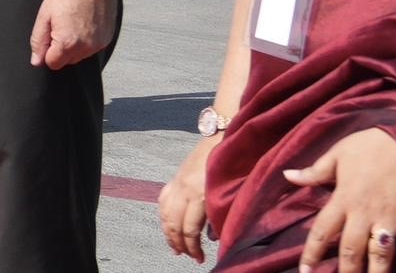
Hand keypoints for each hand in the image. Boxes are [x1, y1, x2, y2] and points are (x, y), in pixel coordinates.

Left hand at [29, 0, 119, 68]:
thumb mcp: (45, 14)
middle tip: (60, 25)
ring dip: (74, 45)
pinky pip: (92, 48)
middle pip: (67, 61)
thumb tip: (37, 61)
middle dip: (61, 48)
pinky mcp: (107, 39)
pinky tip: (84, 23)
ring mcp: (98, 44)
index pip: (53, 63)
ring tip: (72, 22)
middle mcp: (86, 48)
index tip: (49, 34)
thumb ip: (38, 40)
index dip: (47, 51)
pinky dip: (86, 40)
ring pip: (80, 55)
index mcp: (67, 43)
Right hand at [161, 136, 217, 260]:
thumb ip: (220, 215)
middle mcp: (183, 189)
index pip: (190, 229)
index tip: (200, 259)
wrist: (222, 136)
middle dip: (178, 243)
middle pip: (173, 223)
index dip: (193, 248)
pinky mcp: (175, 178)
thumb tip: (214, 237)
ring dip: (167, 232)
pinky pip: (163, 200)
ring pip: (164, 213)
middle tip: (186, 256)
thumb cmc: (232, 165)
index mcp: (199, 195)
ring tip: (174, 247)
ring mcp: (177, 182)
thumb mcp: (229, 192)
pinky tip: (168, 224)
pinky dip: (164, 215)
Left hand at [285, 128, 395, 272]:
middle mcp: (365, 214)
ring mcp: (391, 219)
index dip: (313, 253)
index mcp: (343, 199)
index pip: (323, 231)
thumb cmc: (368, 145)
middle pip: (352, 250)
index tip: (306, 272)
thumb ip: (314, 171)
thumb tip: (288, 175)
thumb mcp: (336, 154)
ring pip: (381, 254)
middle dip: (346, 272)